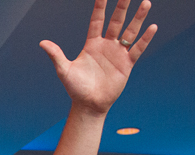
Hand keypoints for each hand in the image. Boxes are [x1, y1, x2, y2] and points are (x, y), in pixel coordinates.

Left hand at [40, 0, 156, 114]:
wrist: (89, 105)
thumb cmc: (75, 88)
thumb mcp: (64, 70)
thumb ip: (56, 55)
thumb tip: (42, 42)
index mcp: (92, 44)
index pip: (97, 20)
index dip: (100, 7)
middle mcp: (106, 46)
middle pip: (116, 21)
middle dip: (122, 6)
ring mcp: (117, 54)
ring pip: (130, 32)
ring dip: (138, 18)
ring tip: (146, 2)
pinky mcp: (126, 64)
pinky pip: (137, 49)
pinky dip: (145, 39)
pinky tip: (152, 27)